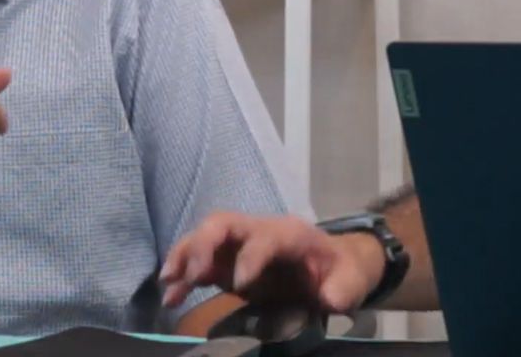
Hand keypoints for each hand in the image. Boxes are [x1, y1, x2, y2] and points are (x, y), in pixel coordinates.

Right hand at [160, 212, 385, 312]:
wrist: (331, 265)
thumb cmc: (340, 270)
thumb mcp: (352, 279)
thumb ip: (343, 288)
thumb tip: (329, 297)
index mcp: (287, 233)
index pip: (262, 236)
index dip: (249, 257)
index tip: (240, 285)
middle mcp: (256, 230)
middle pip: (222, 223)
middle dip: (203, 245)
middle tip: (193, 275)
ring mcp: (237, 245)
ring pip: (202, 237)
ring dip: (183, 256)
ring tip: (168, 282)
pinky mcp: (226, 262)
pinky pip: (198, 261)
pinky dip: (181, 276)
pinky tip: (170, 296)